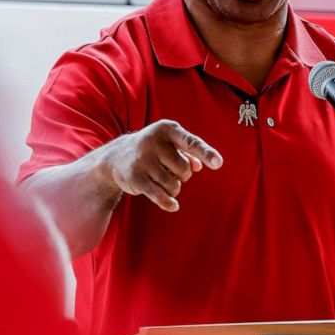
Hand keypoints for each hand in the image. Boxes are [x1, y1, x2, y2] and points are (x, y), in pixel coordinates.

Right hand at [95, 119, 222, 211]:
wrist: (116, 156)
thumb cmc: (153, 148)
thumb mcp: (170, 144)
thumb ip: (189, 152)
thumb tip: (199, 166)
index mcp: (167, 129)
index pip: (191, 142)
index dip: (206, 153)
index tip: (218, 163)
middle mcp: (153, 142)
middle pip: (185, 169)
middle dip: (183, 175)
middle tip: (171, 170)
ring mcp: (143, 160)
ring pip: (174, 185)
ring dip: (174, 188)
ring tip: (164, 181)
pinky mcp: (135, 177)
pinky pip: (160, 195)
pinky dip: (169, 202)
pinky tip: (173, 206)